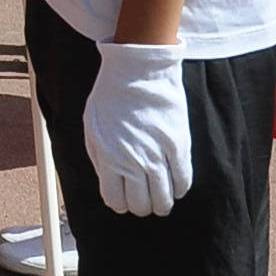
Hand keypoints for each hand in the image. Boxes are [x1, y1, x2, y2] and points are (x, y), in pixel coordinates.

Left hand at [84, 41, 193, 218]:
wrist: (138, 68)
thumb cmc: (111, 95)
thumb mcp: (92, 127)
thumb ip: (100, 157)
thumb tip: (109, 182)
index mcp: (108, 158)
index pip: (116, 200)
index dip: (120, 204)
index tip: (124, 200)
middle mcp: (133, 161)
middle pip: (141, 204)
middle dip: (141, 207)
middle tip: (143, 200)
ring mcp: (157, 154)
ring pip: (163, 198)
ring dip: (162, 204)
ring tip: (161, 201)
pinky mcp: (178, 145)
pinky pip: (183, 179)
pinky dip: (179, 188)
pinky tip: (176, 187)